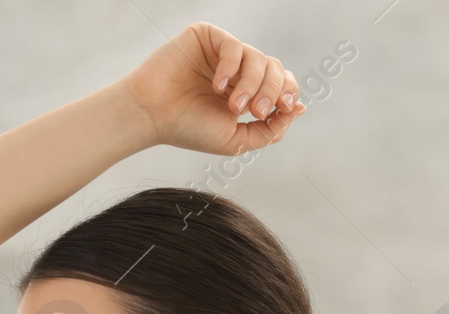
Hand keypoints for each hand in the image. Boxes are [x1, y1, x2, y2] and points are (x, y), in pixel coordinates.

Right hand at [119, 22, 304, 154]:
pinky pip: (234, 45)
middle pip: (274, 68)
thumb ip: (268, 131)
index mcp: (244, 91)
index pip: (280, 82)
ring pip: (258, 57)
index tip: (282, 109)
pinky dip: (231, 66)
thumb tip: (297, 110)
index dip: (288, 92)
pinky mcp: (207, 37)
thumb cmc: (187, 129)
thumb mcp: (235, 140)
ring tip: (234, 105)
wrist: (151, 116)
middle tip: (255, 111)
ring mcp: (222, 52)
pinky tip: (217, 85)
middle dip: (272, 91)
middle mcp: (236, 70)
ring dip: (253, 84)